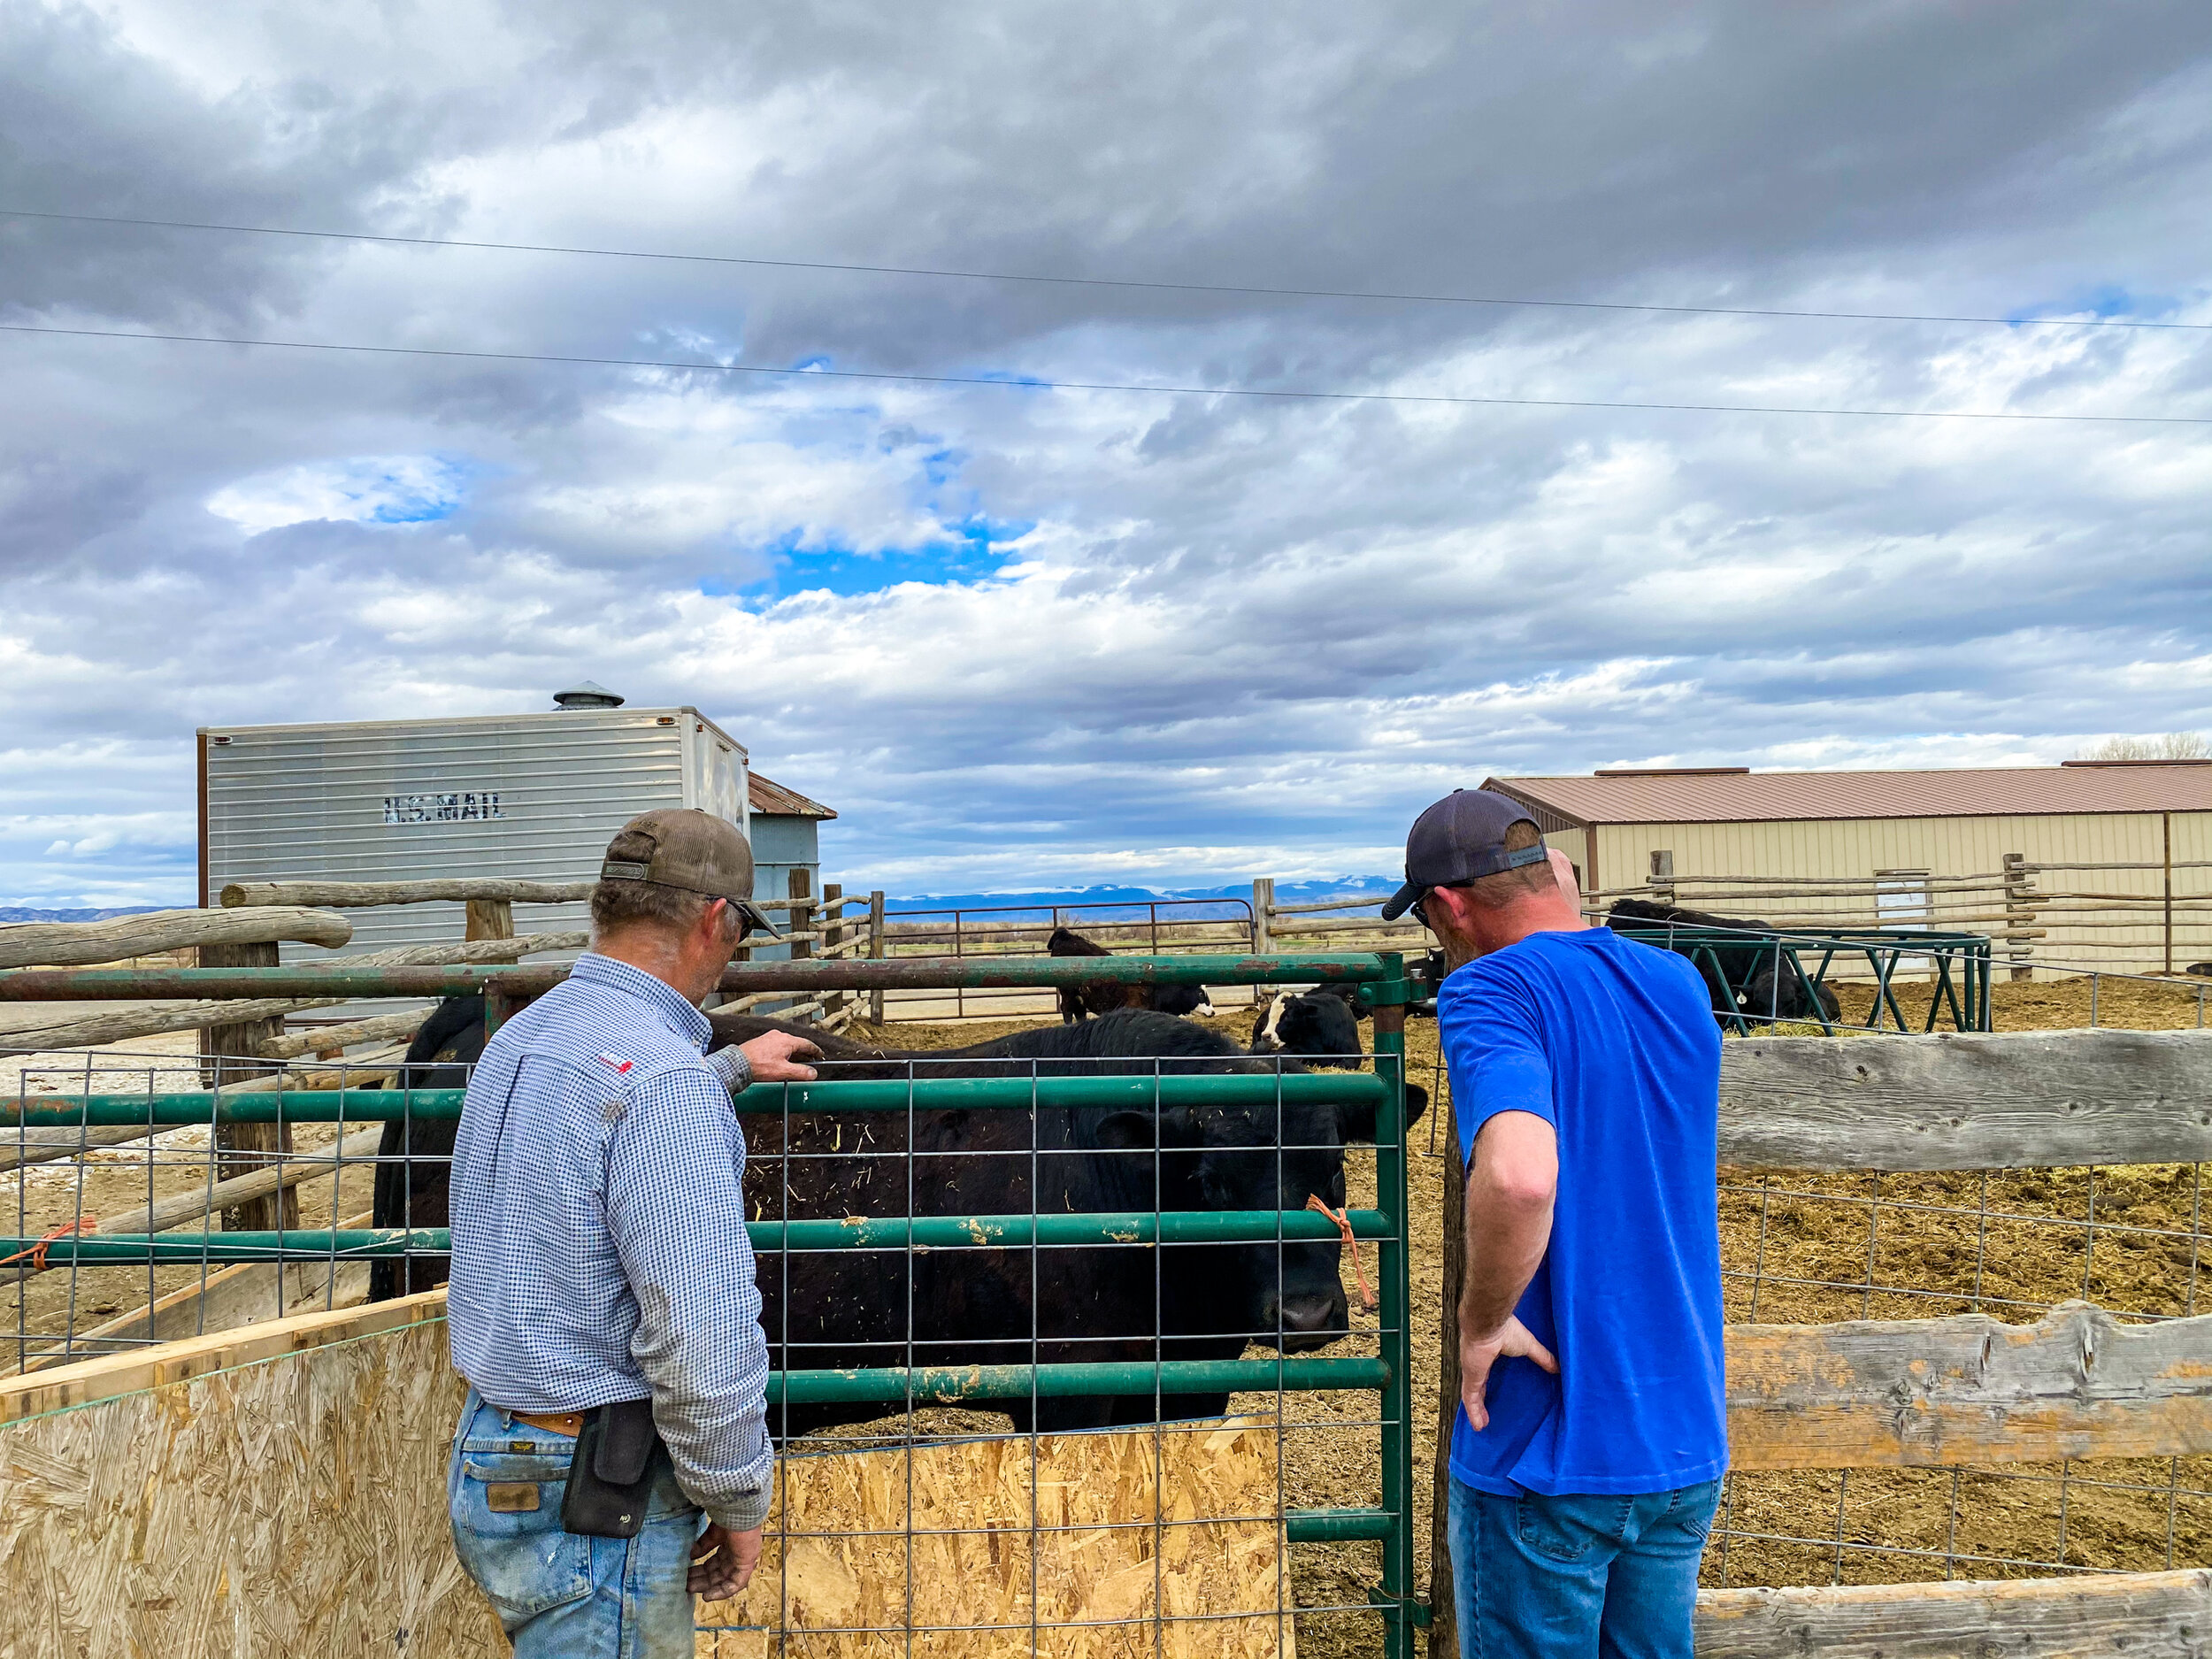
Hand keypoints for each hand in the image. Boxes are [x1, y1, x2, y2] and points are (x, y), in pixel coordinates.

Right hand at [689, 1521, 762, 1599]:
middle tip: (685, 1584)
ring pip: (725, 1579)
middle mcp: (738, 1553)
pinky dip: (721, 1592)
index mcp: (731, 1544)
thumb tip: (692, 1555)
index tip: (687, 1575)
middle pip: (718, 1572)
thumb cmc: (729, 1514)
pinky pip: (735, 1584)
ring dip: (708, 1586)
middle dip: (701, 1579)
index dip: (701, 1570)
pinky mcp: (747, 1564)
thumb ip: (704, 1543)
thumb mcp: (714, 1531)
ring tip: (690, 1589)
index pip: (716, 1562)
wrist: (739, 1509)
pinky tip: (707, 1596)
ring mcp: (743, 1559)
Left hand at [739, 1031, 819, 1082]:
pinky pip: (777, 1046)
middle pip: (797, 1044)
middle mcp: (779, 1036)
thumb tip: (812, 1073)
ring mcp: (769, 1038)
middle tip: (810, 1062)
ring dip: (793, 1054)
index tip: (820, 1055)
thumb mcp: (784, 1071)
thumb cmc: (758, 1065)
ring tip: (796, 1064)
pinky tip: (781, 1062)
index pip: (807, 1044)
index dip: (815, 1051)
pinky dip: (783, 1053)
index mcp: (787, 1040)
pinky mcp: (761, 1043)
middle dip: (804, 1053)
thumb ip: (801, 1072)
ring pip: (786, 1045)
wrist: (737, 1063)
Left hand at [1458, 1314, 1557, 1431]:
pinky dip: (1473, 1412)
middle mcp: (1478, 1364)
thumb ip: (1542, 1358)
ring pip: (1473, 1396)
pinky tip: (1478, 1425)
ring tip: (1481, 1426)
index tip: (1496, 1395)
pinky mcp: (1471, 1378)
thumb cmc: (1506, 1329)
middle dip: (1481, 1401)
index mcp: (1490, 1354)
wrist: (1489, 1324)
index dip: (1491, 1384)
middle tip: (1487, 1416)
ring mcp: (1473, 1372)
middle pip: (1478, 1387)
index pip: (1488, 1373)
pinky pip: (1470, 1399)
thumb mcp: (1529, 1346)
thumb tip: (1558, 1368)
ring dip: (1477, 1411)